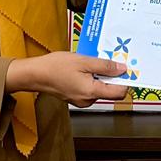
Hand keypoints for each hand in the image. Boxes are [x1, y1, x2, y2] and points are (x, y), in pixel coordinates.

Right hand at [6, 51, 128, 107]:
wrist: (35, 74)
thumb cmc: (56, 66)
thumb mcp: (83, 61)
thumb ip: (104, 66)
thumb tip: (122, 69)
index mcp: (92, 92)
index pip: (119, 93)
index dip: (125, 81)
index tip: (126, 68)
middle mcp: (88, 100)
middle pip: (110, 91)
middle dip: (111, 76)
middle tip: (107, 59)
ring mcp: (81, 100)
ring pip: (100, 89)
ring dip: (100, 76)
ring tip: (90, 62)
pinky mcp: (75, 97)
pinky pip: (90, 89)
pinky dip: (91, 79)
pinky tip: (83, 68)